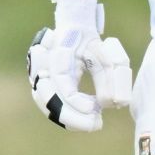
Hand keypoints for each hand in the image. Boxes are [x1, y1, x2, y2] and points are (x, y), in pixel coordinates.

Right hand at [28, 5, 130, 132]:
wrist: (73, 29)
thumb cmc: (91, 43)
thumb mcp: (105, 56)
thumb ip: (111, 78)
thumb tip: (117, 104)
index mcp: (58, 57)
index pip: (62, 87)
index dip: (77, 102)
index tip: (96, 110)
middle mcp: (42, 68)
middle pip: (49, 101)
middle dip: (72, 118)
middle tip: (96, 125)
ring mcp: (38, 76)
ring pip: (46, 105)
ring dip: (68, 118)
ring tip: (91, 124)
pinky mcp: (41, 84)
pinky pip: (48, 104)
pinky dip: (65, 113)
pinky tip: (83, 118)